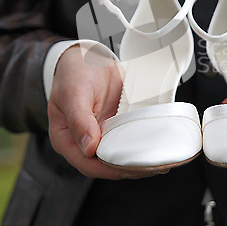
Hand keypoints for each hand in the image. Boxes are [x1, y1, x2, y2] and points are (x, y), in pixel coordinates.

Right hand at [47, 45, 165, 179]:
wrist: (88, 55)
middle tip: (152, 167)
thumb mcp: (74, 93)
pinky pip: (129, 138)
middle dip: (130, 168)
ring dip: (139, 160)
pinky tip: (157, 147)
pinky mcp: (116, 125)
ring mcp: (102, 133)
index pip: (87, 164)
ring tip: (160, 161)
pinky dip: (142, 144)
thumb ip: (79, 120)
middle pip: (106, 164)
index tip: (129, 169)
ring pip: (120, 154)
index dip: (109, 170)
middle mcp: (84, 140)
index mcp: (67, 138)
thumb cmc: (74, 73)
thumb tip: (88, 148)